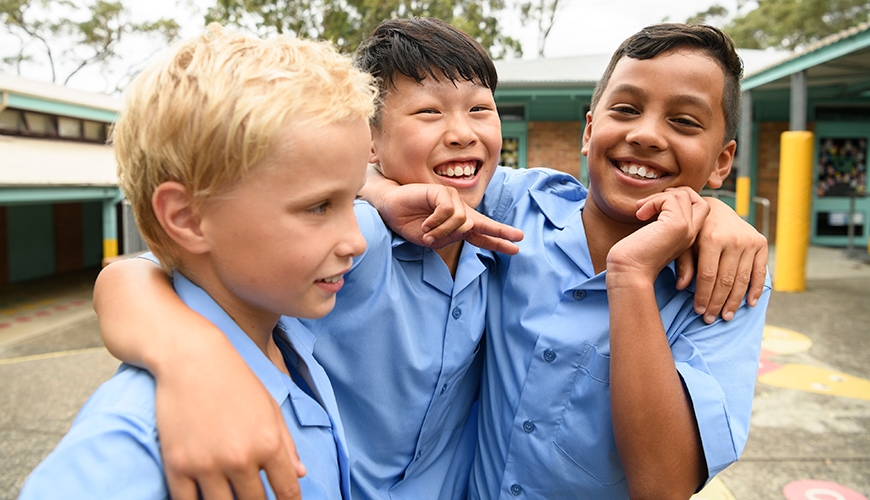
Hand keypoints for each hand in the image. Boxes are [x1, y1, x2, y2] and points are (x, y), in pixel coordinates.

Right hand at [155, 340, 304, 499]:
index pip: (287, 492)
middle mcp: (241, 458)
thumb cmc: (235, 380)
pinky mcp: (178, 466)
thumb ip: (287, 444)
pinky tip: (204, 497)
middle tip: (253, 497)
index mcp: (269, 443)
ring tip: (230, 496)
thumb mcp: (269, 408)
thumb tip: (300, 475)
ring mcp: (207, 464)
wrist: (190, 358)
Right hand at [379, 183, 523, 253]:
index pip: (480, 234)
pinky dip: (436, 222)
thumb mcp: (433, 239)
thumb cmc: (409, 223)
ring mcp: (452, 200)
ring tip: (427, 233)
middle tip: (518, 237)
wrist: (391, 208)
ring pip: (462, 222)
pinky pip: (449, 212)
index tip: (516, 247)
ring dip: (442, 232)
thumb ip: (451, 236)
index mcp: (457, 225)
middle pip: (483, 223)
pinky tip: (425, 224)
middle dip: (500, 232)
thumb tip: (467, 226)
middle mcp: (459, 211)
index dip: (498, 240)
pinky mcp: (443, 192)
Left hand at [607, 187, 708, 283]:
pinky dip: (652, 201)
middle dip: (677, 193)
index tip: (656, 204)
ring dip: (658, 197)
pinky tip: (640, 215)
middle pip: (700, 201)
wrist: (629, 272)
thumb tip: (657, 199)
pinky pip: (670, 199)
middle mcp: (692, 234)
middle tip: (651, 202)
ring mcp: (687, 229)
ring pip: (683, 196)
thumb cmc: (633, 256)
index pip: (698, 210)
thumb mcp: (653, 235)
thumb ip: (661, 221)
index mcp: (687, 237)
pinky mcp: (678, 225)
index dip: (680, 200)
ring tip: (640, 210)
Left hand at [679, 196, 767, 323]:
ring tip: (726, 316)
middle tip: (710, 319)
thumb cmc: (694, 230)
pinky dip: (756, 289)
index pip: (708, 276)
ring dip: (734, 301)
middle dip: (717, 303)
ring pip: (742, 279)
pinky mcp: (761, 242)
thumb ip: (684, 263)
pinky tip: (749, 304)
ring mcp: (749, 241)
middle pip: (726, 281)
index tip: (699, 311)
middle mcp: (734, 239)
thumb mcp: (684, 242)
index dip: (704, 296)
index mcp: (712, 238)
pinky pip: (760, 271)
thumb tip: (683, 287)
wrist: (714, 208)